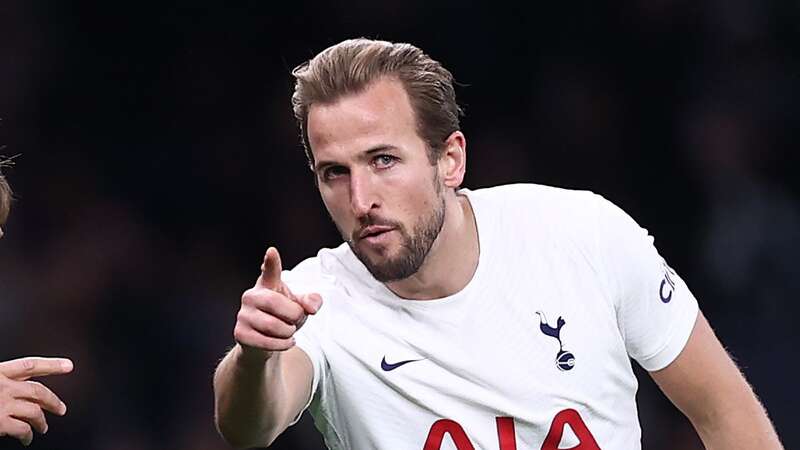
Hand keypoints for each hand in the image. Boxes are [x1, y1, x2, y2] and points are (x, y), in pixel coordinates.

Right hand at [0, 357, 72, 445]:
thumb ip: (0, 382)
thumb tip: (15, 391)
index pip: (30, 365)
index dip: (51, 365)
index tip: (69, 366)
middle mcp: (2, 385)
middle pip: (38, 391)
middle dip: (53, 400)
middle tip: (61, 409)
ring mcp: (1, 403)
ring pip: (34, 411)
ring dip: (42, 421)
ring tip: (43, 427)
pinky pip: (22, 429)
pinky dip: (27, 435)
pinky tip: (27, 439)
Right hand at [234, 247, 321, 361]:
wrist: (264, 344)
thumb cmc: (282, 319)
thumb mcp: (300, 307)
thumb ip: (311, 302)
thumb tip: (311, 307)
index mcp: (267, 284)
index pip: (270, 270)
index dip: (271, 262)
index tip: (272, 252)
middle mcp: (252, 296)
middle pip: (276, 303)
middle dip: (293, 315)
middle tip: (295, 321)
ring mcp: (243, 314)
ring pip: (273, 325)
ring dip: (288, 332)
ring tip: (289, 332)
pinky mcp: (240, 333)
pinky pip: (266, 342)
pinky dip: (282, 344)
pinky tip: (286, 342)